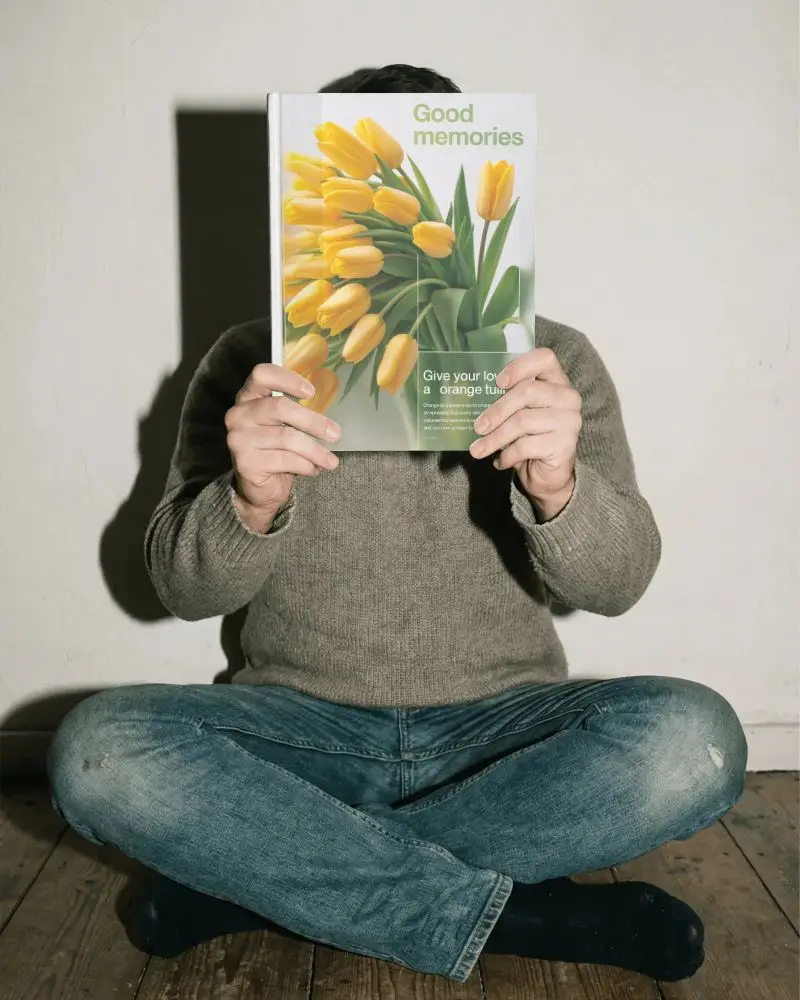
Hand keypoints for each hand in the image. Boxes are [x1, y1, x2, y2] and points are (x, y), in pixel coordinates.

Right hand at [225, 364, 340, 531]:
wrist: (259, 489)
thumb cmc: (276, 450)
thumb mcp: (284, 426)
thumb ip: (296, 412)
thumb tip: (329, 410)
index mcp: (248, 397)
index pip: (261, 374)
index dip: (287, 379)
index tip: (311, 392)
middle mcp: (239, 415)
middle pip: (280, 407)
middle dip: (313, 421)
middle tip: (335, 434)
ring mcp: (239, 439)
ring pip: (287, 438)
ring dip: (315, 451)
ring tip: (330, 461)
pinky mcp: (246, 463)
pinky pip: (285, 460)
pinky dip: (306, 466)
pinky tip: (313, 469)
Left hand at [469, 347, 580, 519]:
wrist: (549, 475)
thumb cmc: (530, 438)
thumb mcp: (518, 415)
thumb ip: (506, 400)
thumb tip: (471, 398)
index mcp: (556, 381)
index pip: (545, 358)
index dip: (520, 366)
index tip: (497, 382)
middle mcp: (568, 397)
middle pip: (527, 391)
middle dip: (496, 410)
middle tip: (477, 427)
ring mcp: (569, 421)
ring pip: (522, 421)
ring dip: (495, 438)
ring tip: (478, 450)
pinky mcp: (564, 445)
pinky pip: (526, 446)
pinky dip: (507, 455)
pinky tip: (499, 462)